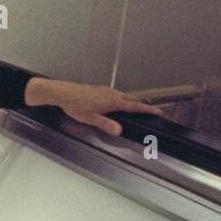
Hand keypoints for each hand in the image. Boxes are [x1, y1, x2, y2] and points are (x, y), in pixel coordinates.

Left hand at [25, 77, 162, 135]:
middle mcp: (111, 94)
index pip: (134, 106)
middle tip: (150, 110)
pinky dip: (122, 98)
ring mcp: (105, 90)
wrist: (63, 92)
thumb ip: (106, 124)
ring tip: (137, 106)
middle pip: (131, 99)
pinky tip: (117, 102)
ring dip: (132, 100)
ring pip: (123, 95)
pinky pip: (116, 93)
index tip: (158, 112)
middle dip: (142, 104)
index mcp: (112, 101)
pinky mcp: (99, 89)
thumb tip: (119, 130)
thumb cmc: (75, 105)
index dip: (147, 109)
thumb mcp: (90, 118)